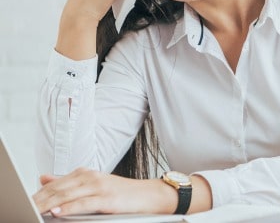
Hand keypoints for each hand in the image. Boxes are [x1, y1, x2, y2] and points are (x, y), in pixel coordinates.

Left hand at [33, 168, 172, 215]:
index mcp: (84, 173)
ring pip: (67, 195)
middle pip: (58, 189)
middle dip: (39, 199)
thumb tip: (44, 178)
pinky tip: (57, 211)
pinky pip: (83, 203)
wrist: (149, 195)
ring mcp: (99, 187)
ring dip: (48, 204)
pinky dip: (68, 208)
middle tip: (25, 206)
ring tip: (34, 209)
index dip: (38, 193)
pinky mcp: (107, 198)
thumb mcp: (93, 184)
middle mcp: (90, 177)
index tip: (25, 200)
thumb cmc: (122, 193)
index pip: (55, 184)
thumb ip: (68, 181)